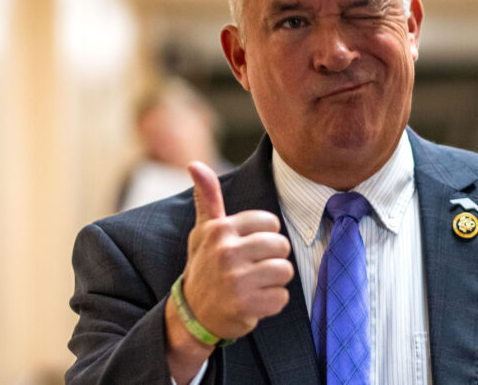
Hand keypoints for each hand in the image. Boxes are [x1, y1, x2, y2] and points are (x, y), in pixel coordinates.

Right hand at [180, 161, 293, 337]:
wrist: (192, 314)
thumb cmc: (204, 266)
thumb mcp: (203, 231)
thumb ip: (207, 198)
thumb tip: (194, 164)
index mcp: (220, 230)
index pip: (270, 223)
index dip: (266, 237)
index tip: (249, 248)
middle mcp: (226, 251)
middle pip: (281, 246)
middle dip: (273, 259)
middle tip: (254, 269)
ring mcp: (236, 279)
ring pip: (284, 271)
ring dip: (274, 282)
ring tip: (255, 285)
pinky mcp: (245, 305)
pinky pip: (282, 298)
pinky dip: (272, 303)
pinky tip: (254, 302)